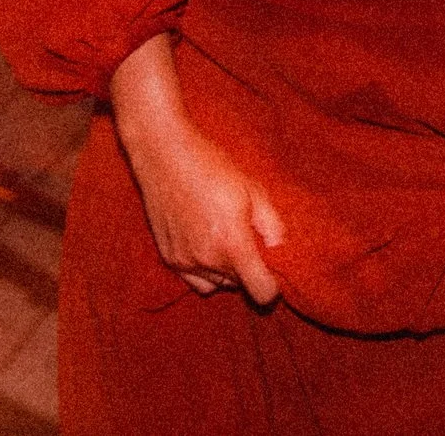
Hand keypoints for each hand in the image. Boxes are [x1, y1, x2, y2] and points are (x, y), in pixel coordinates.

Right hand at [116, 100, 285, 302]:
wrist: (164, 153)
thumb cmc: (211, 166)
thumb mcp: (252, 189)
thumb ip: (273, 225)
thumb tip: (280, 249)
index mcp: (233, 245)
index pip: (262, 292)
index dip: (272, 285)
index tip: (272, 269)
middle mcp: (208, 260)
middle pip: (239, 286)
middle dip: (248, 269)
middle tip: (246, 240)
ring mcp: (184, 261)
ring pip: (217, 284)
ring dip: (226, 272)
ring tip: (225, 240)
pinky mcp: (168, 257)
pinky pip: (194, 280)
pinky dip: (204, 271)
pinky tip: (206, 244)